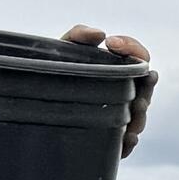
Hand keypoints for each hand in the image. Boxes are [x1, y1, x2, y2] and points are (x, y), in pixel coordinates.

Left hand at [64, 25, 156, 153]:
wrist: (32, 105)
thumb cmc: (54, 74)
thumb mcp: (64, 51)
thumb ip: (78, 35)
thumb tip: (100, 34)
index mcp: (118, 72)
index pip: (138, 58)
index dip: (132, 48)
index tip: (112, 44)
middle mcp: (124, 95)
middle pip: (146, 90)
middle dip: (147, 84)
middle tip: (146, 76)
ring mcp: (119, 119)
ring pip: (139, 118)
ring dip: (142, 112)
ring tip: (139, 105)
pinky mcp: (108, 143)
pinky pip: (124, 145)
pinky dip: (129, 142)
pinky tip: (129, 137)